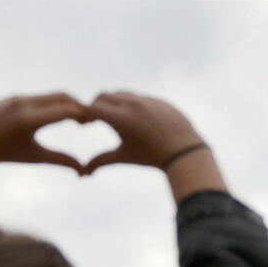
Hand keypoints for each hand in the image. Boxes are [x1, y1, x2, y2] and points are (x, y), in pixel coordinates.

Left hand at [0, 93, 88, 183]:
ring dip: (63, 104)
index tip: (92, 123)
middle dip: (77, 105)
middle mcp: (24, 103)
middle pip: (60, 96)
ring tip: (73, 117)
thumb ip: (61, 160)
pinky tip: (52, 115)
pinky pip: (36, 97)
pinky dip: (49, 104)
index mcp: (30, 119)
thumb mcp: (34, 157)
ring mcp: (16, 97)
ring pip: (48, 96)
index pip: (65, 110)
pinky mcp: (11, 97)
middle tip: (87, 118)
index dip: (82, 114)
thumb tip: (84, 170)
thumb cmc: (4, 154)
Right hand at [83, 91, 205, 170]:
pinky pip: (139, 97)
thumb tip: (84, 172)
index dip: (85, 115)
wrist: (183, 151)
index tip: (85, 125)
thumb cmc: (151, 156)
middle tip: (95, 120)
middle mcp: (131, 103)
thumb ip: (101, 161)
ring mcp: (145, 99)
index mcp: (120, 117)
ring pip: (121, 93)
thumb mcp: (124, 157)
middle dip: (97, 106)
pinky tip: (134, 118)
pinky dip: (131, 104)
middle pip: (104, 96)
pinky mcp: (157, 99)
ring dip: (113, 102)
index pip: (92, 108)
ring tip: (114, 118)